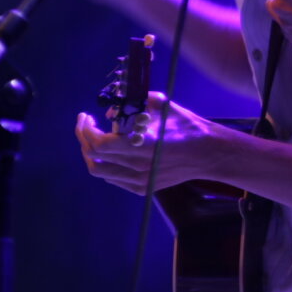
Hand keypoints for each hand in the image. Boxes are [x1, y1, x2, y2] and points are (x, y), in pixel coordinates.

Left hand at [75, 93, 223, 194]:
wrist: (208, 154)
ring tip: (94, 139)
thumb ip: (134, 103)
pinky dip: (106, 163)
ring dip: (91, 153)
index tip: (86, 117)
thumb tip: (111, 113)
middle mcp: (139, 167)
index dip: (87, 130)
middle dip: (84, 138)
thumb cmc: (187, 126)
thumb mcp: (162, 105)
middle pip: (95, 157)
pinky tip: (112, 152)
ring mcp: (139, 181)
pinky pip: (112, 178)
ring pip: (100, 171)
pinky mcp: (142, 188)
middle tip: (86, 125)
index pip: (100, 144)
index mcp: (144, 145)